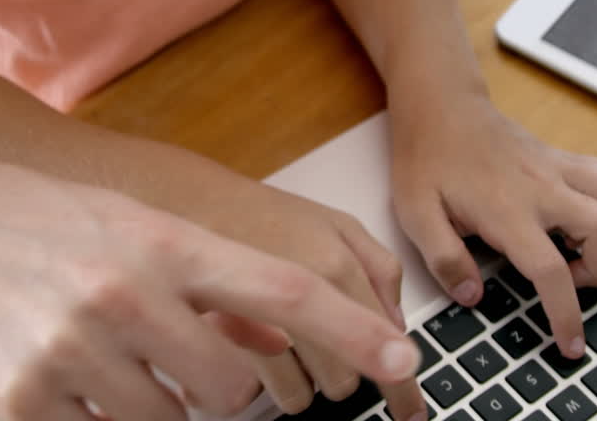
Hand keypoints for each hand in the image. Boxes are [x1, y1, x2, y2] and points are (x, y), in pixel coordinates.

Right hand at [0, 160, 421, 420]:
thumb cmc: (33, 217)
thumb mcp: (131, 225)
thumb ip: (204, 278)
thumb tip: (273, 346)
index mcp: (160, 244)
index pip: (281, 294)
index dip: (351, 330)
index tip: (402, 361)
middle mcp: (124, 295)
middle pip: (234, 393)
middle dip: (226, 391)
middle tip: (178, 355)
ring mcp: (75, 352)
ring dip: (158, 404)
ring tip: (109, 352)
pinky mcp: (27, 400)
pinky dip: (99, 415)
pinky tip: (64, 367)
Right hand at [178, 176, 427, 420]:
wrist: (185, 198)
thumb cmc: (258, 212)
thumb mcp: (334, 222)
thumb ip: (379, 268)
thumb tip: (398, 327)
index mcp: (335, 266)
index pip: (384, 345)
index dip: (401, 391)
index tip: (411, 415)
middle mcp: (300, 296)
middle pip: (342, 382)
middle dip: (336, 372)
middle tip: (315, 344)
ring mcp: (257, 322)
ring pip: (299, 396)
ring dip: (297, 382)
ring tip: (279, 344)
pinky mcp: (218, 343)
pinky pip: (256, 394)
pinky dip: (259, 382)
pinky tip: (251, 350)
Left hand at [388, 91, 596, 358]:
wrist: (438, 106)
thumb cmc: (425, 159)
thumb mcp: (416, 215)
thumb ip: (444, 259)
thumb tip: (472, 296)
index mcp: (506, 211)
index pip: (550, 271)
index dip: (566, 314)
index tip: (570, 344)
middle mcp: (541, 188)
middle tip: (565, 280)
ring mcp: (554, 169)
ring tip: (572, 247)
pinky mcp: (559, 157)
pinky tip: (574, 214)